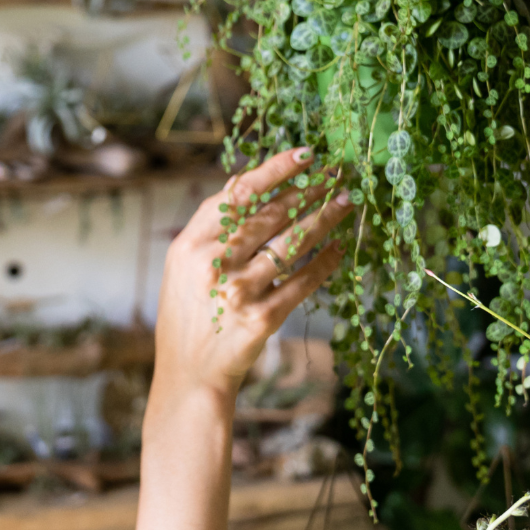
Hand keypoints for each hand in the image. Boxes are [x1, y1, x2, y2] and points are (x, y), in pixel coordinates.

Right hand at [153, 149, 353, 402]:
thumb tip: (242, 178)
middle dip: (309, 190)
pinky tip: (342, 249)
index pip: (238, 194)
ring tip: (346, 202)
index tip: (305, 154)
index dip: (275, 170)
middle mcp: (213, 265)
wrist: (189, 375)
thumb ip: (211, 225)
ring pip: (292, 244)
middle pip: (271, 215)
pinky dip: (325, 264)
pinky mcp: (262, 319)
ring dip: (324, 219)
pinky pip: (302, 283)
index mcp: (190, 244)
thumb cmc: (188, 314)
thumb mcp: (183, 265)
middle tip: (337, 174)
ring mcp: (238, 292)